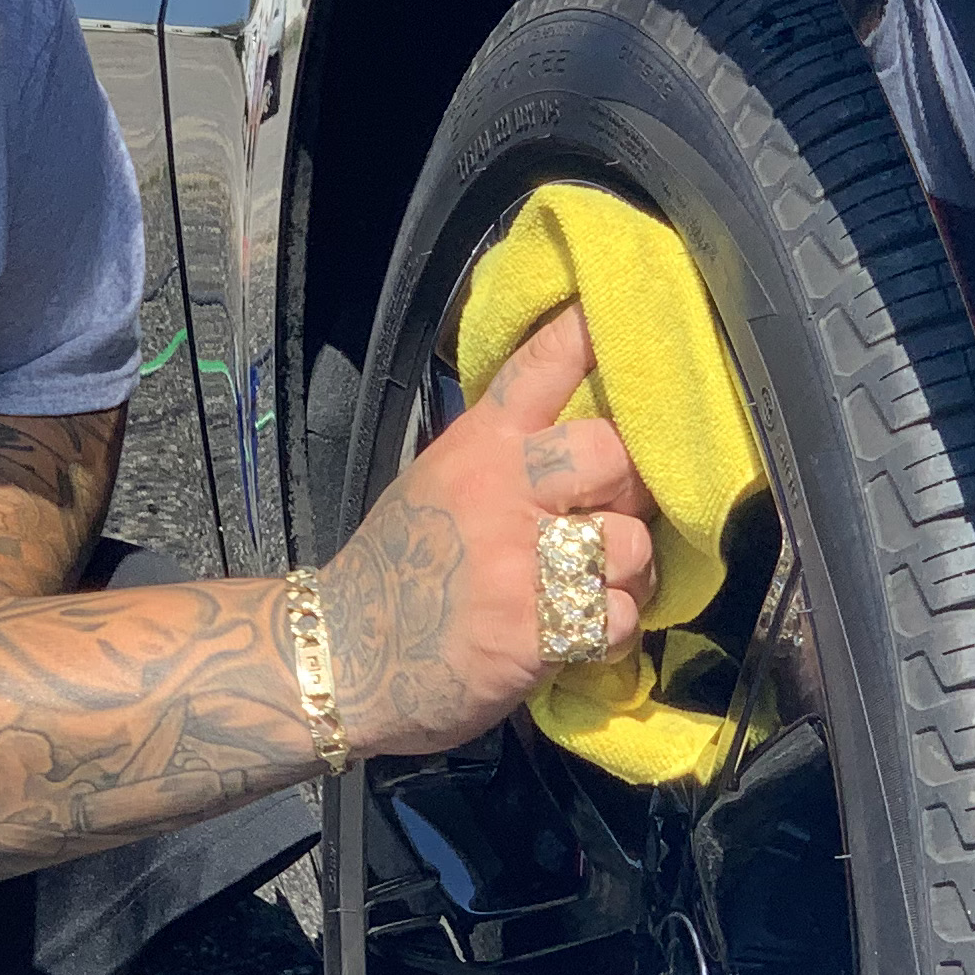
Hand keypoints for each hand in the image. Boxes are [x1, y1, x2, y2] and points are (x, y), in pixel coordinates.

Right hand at [321, 303, 656, 760]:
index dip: (591, 335)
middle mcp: (503, 490)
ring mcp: (521, 561)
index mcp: (478, 446)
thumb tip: (582, 432)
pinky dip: (612, 632)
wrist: (343, 660)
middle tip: (610, 518)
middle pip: (617, 455)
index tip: (619, 314)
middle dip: (631, 491)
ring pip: (632, 543)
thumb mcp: (435, 483)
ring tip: (596, 587)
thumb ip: (502, 455)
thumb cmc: (393, 571)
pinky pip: (618, 617)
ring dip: (628, 573)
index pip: (543, 367)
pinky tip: (579, 635)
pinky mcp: (536, 630)